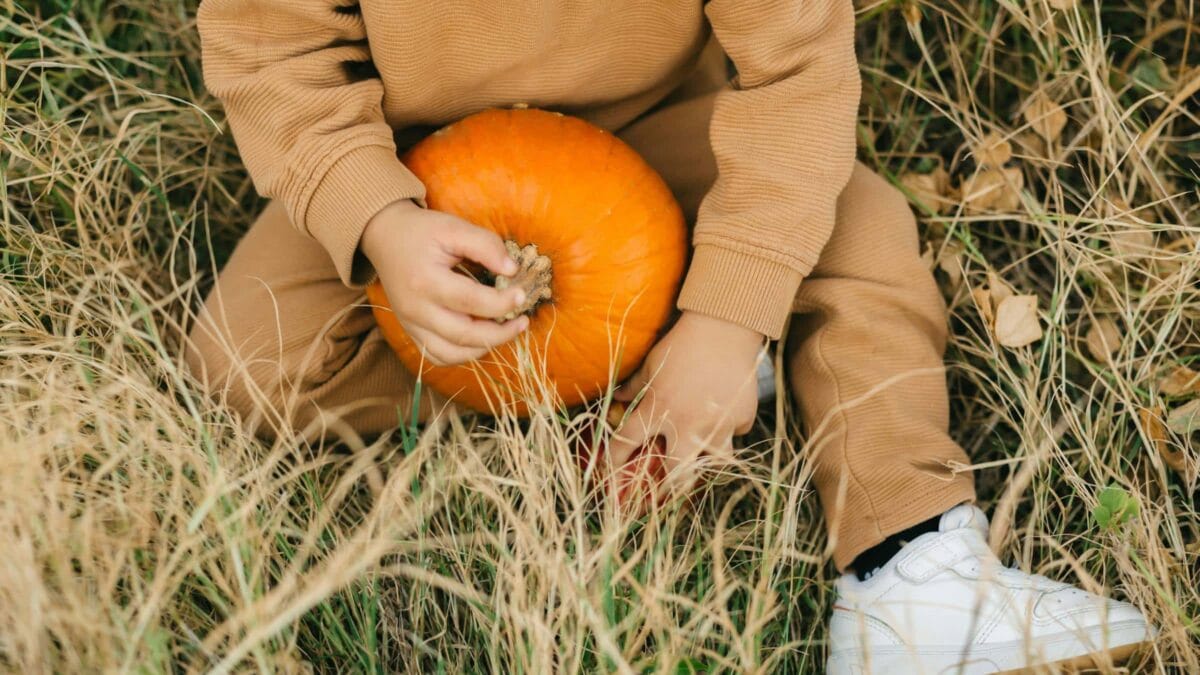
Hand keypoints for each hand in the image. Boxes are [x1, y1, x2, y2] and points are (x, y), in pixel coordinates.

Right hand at [361, 199, 528, 365]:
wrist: (385, 237)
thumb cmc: (422, 231)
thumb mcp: (453, 227)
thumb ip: (485, 245)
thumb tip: (513, 270)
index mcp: (425, 281)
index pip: (471, 301)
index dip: (502, 303)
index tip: (522, 295)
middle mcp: (415, 309)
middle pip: (463, 335)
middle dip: (500, 334)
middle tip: (523, 322)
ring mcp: (411, 324)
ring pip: (451, 354)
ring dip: (484, 348)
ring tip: (506, 331)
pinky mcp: (411, 332)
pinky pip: (438, 356)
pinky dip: (463, 354)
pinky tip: (482, 339)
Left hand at [609, 311, 765, 497]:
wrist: (723, 329)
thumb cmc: (681, 344)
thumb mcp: (651, 364)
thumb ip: (634, 386)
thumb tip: (616, 396)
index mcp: (656, 410)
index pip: (626, 443)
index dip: (613, 461)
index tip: (609, 473)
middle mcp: (685, 425)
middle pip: (676, 476)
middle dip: (670, 489)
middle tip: (668, 489)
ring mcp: (716, 425)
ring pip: (715, 461)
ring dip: (708, 459)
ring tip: (706, 456)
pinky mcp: (741, 418)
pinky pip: (736, 433)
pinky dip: (731, 428)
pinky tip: (728, 415)